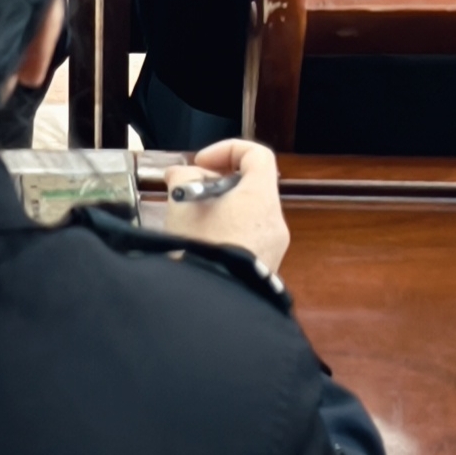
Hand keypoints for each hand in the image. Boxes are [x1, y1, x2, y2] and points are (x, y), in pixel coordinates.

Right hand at [163, 139, 291, 279]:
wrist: (211, 305)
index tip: (200, 164)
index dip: (227, 149)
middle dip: (216, 184)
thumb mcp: (182, 202)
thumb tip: (180, 175)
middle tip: (188, 193)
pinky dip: (226, 232)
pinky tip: (201, 243)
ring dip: (219, 209)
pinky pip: (247, 239)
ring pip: (247, 214)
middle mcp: (275, 221)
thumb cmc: (201, 247)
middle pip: (250, 186)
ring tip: (190, 221)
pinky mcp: (264, 269)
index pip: (257, 155)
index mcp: (261, 198)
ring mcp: (273, 248)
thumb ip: (181, 178)